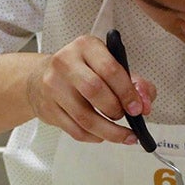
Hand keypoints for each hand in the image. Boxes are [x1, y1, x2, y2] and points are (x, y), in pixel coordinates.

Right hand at [25, 35, 155, 142]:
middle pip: (95, 91)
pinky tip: (103, 135)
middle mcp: (66, 63)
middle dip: (116, 110)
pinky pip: (76, 130)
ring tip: (124, 135)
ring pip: (85, 117)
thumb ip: (135, 82)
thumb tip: (145, 103)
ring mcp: (54, 87)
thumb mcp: (110, 65)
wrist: (40, 77)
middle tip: (126, 117)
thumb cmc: (82, 71)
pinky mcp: (49, 109)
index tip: (137, 108)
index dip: (127, 92)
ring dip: (109, 131)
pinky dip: (95, 137)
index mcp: (86, 46)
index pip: (110, 69)